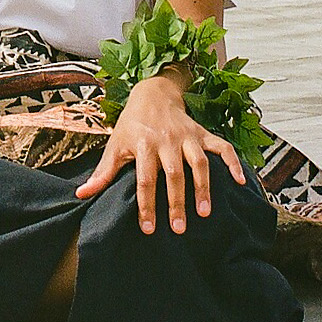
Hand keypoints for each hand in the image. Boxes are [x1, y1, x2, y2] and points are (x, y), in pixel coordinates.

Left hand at [74, 70, 245, 233]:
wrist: (152, 92)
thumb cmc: (131, 125)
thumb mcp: (115, 145)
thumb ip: (103, 173)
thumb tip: (81, 195)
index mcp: (143, 144)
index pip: (145, 179)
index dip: (147, 204)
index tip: (149, 229)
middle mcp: (167, 140)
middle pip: (173, 174)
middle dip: (176, 202)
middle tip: (179, 229)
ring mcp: (187, 136)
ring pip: (199, 162)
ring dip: (203, 187)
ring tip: (205, 213)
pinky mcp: (202, 133)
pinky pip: (221, 147)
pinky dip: (232, 162)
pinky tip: (240, 182)